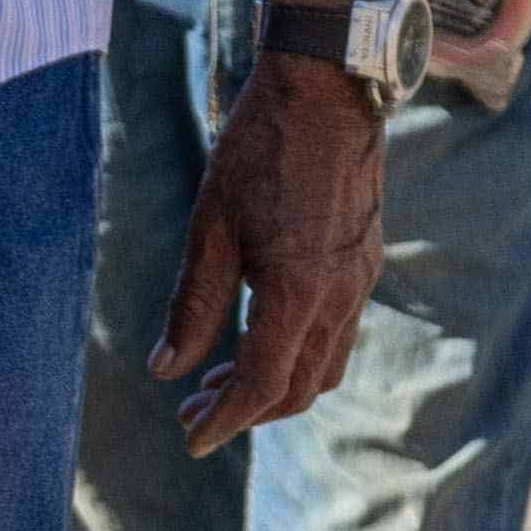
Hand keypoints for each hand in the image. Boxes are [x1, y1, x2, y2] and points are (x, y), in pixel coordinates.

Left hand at [150, 42, 384, 457]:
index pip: (262, 384)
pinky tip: (255, 341)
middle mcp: (341, 292)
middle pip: (299, 388)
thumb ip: (193, 306)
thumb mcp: (211, 230)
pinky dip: (296, 355)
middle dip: (244, 412)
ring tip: (216, 383)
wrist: (327, 90)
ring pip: (324, 366)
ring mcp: (361, 278)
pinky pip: (336, 333)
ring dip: (272, 388)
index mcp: (300, 289)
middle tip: (191, 413)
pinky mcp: (364, 262)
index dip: (225, 421)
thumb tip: (166, 371)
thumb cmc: (261, 152)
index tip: (191, 439)